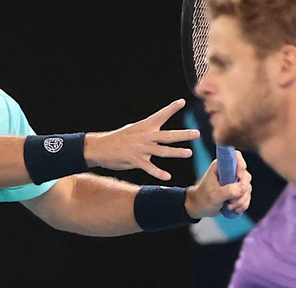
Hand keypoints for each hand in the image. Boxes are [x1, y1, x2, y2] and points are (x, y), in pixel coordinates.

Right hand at [84, 100, 199, 180]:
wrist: (99, 148)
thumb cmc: (117, 139)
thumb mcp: (133, 130)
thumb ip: (146, 131)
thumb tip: (156, 132)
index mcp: (144, 126)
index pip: (161, 115)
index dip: (171, 108)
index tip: (182, 101)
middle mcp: (145, 136)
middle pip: (168, 135)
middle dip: (183, 134)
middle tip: (197, 133)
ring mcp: (141, 149)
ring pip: (162, 151)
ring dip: (176, 152)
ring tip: (189, 153)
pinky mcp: (135, 160)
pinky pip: (150, 168)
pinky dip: (158, 173)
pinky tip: (167, 177)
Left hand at [185, 151, 251, 218]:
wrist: (200, 208)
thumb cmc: (203, 198)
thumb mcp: (214, 196)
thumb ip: (228, 191)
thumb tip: (243, 188)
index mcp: (221, 166)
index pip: (236, 157)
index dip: (241, 166)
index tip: (238, 178)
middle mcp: (230, 172)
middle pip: (245, 176)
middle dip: (241, 191)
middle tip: (230, 200)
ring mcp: (235, 182)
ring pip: (247, 188)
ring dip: (240, 200)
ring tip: (229, 206)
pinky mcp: (238, 191)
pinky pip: (247, 196)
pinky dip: (242, 204)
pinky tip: (234, 209)